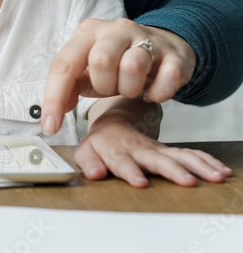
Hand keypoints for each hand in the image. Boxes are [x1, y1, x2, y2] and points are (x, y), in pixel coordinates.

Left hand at [41, 19, 196, 134]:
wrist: (162, 47)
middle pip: (101, 60)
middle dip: (104, 85)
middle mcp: (116, 29)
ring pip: (133, 67)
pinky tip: (152, 92)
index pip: (64, 64)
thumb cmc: (118, 63)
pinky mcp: (174, 54)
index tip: (50, 127)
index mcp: (88, 32)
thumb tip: (54, 114)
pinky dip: (157, 94)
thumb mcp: (88, 71)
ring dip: (130, 89)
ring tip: (132, 87)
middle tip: (112, 88)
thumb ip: (69, 87)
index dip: (54, 97)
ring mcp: (148, 39)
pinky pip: (167, 78)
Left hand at [77, 97, 231, 186]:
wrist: (114, 125)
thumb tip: (95, 174)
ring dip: (198, 166)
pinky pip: (191, 154)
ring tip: (215, 177)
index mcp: (117, 151)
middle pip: (158, 159)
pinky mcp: (170, 152)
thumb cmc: (100, 144)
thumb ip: (88, 163)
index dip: (130, 171)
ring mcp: (158, 150)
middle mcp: (140, 149)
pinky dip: (207, 161)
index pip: (123, 162)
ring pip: (180, 155)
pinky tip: (221, 170)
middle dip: (173, 170)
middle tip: (187, 181)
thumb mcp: (86, 152)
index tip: (140, 182)